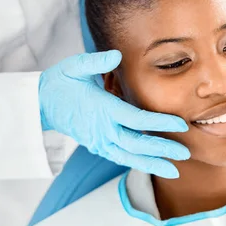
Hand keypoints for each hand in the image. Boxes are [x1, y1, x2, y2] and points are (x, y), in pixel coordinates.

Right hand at [39, 50, 189, 177]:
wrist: (40, 103)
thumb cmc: (61, 82)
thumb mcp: (74, 67)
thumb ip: (96, 61)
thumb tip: (116, 55)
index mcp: (103, 109)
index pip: (137, 119)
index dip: (160, 123)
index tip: (181, 124)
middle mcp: (103, 129)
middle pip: (137, 144)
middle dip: (162, 149)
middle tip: (185, 154)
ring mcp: (100, 141)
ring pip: (129, 156)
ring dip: (152, 164)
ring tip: (174, 171)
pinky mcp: (98, 146)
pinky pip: (120, 158)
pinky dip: (137, 163)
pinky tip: (154, 166)